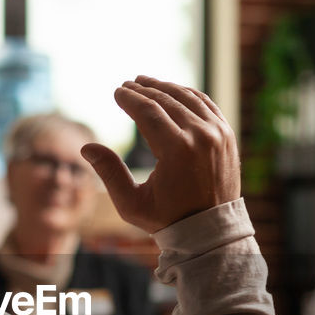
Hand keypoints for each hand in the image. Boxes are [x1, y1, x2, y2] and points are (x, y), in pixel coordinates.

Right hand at [81, 76, 239, 232]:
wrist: (210, 230)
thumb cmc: (168, 219)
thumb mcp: (132, 204)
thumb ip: (109, 173)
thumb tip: (86, 147)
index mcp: (178, 150)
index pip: (148, 111)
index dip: (130, 99)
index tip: (117, 92)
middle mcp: (201, 136)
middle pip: (166, 100)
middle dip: (144, 90)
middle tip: (128, 85)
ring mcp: (218, 133)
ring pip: (187, 98)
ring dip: (165, 87)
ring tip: (146, 83)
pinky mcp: (227, 135)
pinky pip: (206, 104)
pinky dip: (187, 94)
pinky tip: (173, 92)